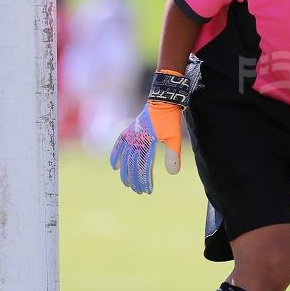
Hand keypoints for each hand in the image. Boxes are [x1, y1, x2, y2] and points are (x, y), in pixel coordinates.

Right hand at [108, 68, 190, 193]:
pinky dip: (116, 155)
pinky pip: (119, 144)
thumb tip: (173, 174)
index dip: (144, 179)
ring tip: (127, 183)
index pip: (143, 165)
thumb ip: (173, 155)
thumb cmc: (170, 119)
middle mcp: (136, 138)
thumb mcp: (174, 137)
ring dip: (125, 171)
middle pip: (132, 164)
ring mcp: (131, 134)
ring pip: (125, 157)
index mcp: (146, 141)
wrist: (163, 100)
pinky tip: (115, 166)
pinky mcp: (129, 130)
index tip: (147, 190)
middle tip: (138, 190)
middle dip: (135, 179)